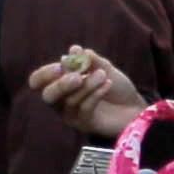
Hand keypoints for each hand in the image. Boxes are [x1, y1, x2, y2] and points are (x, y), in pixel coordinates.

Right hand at [28, 51, 149, 139]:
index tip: (60, 65)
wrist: (136, 107)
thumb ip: (90, 60)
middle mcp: (61, 101)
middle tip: (77, 76)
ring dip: (87, 85)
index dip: (44, 74)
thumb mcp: (104, 69)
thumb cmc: (116, 88)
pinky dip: (95, 94)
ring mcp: (72, 115)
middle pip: (48, 96)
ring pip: (70, 101)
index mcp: (60, 83)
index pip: (38, 81)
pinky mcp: (85, 124)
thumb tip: (74, 49)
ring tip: (102, 75)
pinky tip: (108, 84)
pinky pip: (84, 108)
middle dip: (61, 84)